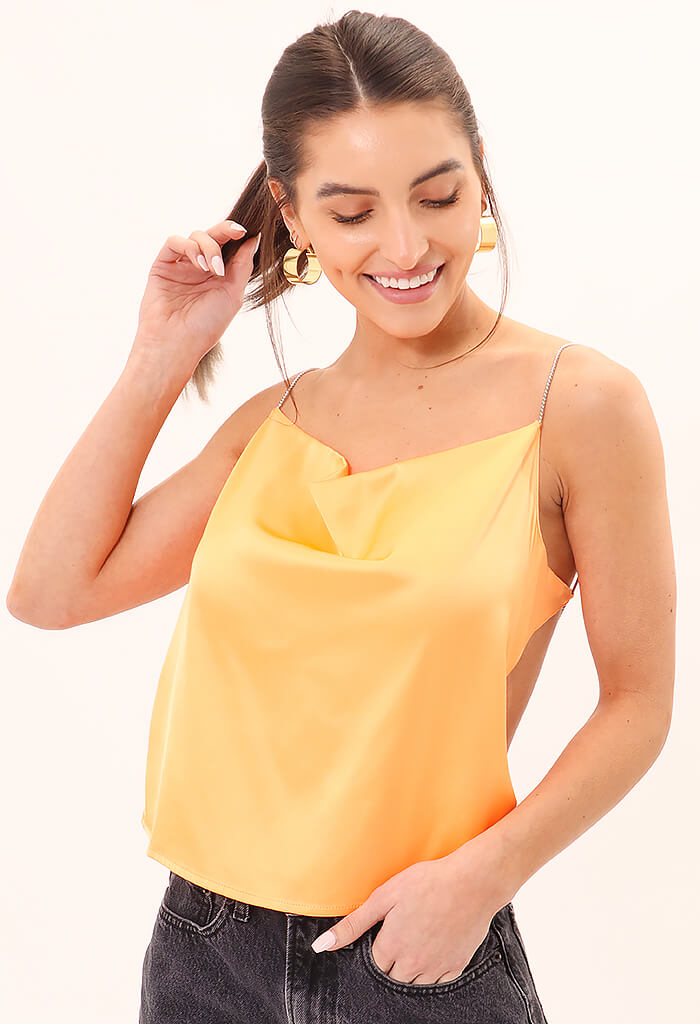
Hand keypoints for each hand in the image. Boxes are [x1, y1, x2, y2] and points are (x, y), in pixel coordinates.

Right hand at [133, 219, 259, 368]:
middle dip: (225, 232)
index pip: (228, 245)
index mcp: (219, 275)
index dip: (236, 234)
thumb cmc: (206, 326)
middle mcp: (200, 268)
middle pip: (213, 235)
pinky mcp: (163, 265)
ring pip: (195, 236)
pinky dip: (189, 247)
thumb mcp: (233, 294)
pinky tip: (199, 265)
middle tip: (237, 233)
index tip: (246, 231)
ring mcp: (181, 265)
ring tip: (213, 269)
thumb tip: (252, 239)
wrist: (177, 343)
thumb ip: (242, 265)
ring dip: (209, 246)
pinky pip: (174, 242)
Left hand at [310, 840, 509, 984]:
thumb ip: (353, 924)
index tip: (388, 927)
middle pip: (393, 975)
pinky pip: (438, 980)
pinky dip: (434, 968)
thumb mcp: (384, 897)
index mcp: (390, 948)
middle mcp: (412, 965)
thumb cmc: (427, 882)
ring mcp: (436, 969)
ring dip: (412, 966)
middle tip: (404, 929)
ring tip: (420, 935)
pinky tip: (437, 943)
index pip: (374, 963)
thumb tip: (322, 945)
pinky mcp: (456, 967)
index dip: (378, 944)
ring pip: (414, 982)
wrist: (472, 882)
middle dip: (393, 958)